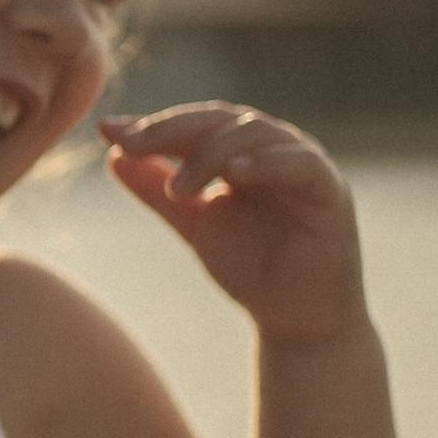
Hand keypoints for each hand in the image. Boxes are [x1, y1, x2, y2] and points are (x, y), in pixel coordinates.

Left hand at [99, 103, 366, 345]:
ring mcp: (303, 163)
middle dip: (172, 130)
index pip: (194, 124)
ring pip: (256, 134)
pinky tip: (236, 174)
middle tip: (132, 145)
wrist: (293, 317)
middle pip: (221, 120)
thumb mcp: (192, 223)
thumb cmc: (249, 266)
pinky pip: (300, 164)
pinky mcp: (329, 189)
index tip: (108, 130)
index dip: (154, 125)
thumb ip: (156, 190)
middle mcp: (271, 148)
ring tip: (179, 186)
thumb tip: (112, 152)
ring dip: (212, 153)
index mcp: (239, 151)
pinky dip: (268, 163)